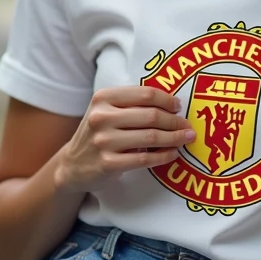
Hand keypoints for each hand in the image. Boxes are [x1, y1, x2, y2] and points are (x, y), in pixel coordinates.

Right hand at [53, 86, 194, 192]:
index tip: (178, 106)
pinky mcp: (107, 164)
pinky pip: (145, 158)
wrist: (73, 165)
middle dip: (175, 121)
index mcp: (103, 97)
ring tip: (186, 138)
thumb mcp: (106, 110)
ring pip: (151, 137)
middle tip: (188, 126)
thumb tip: (172, 104)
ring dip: (174, 138)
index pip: (145, 94)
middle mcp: (101, 117)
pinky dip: (163, 156)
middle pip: (151, 115)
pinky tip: (173, 154)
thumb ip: (132, 104)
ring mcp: (103, 141)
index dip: (167, 100)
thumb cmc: (99, 133)